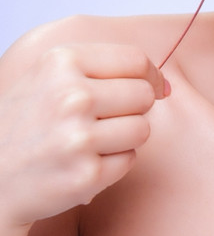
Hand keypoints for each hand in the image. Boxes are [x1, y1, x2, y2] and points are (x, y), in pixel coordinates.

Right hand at [0, 43, 168, 228]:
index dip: (150, 74)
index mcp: (62, 63)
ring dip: (125, 137)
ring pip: (143, 128)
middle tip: (103, 119)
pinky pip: (130, 160)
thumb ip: (104, 68)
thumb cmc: (26, 125)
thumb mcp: (50, 76)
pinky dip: (114, 163)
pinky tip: (84, 162)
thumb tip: (165, 84)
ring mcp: (78, 138)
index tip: (151, 85)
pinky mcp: (86, 175)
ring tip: (91, 141)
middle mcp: (71, 97)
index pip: (136, 60)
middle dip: (134, 108)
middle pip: (144, 95)